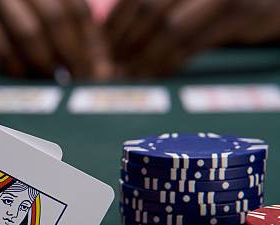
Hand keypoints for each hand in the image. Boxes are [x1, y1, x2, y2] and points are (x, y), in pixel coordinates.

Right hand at [0, 0, 113, 78]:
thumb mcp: (40, 0)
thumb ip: (64, 20)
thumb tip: (96, 62)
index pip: (79, 10)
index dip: (92, 43)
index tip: (100, 71)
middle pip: (57, 19)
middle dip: (72, 56)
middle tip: (80, 82)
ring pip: (30, 32)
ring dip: (45, 62)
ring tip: (55, 82)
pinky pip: (0, 44)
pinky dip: (13, 64)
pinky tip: (21, 76)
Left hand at [105, 0, 279, 76]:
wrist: (268, 1)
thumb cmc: (213, 5)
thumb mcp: (180, 2)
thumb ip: (151, 11)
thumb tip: (103, 34)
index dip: (114, 25)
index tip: (101, 51)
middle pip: (150, 11)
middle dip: (126, 45)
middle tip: (111, 71)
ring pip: (171, 30)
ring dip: (146, 59)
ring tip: (130, 78)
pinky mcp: (239, 14)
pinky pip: (195, 44)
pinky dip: (170, 63)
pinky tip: (156, 75)